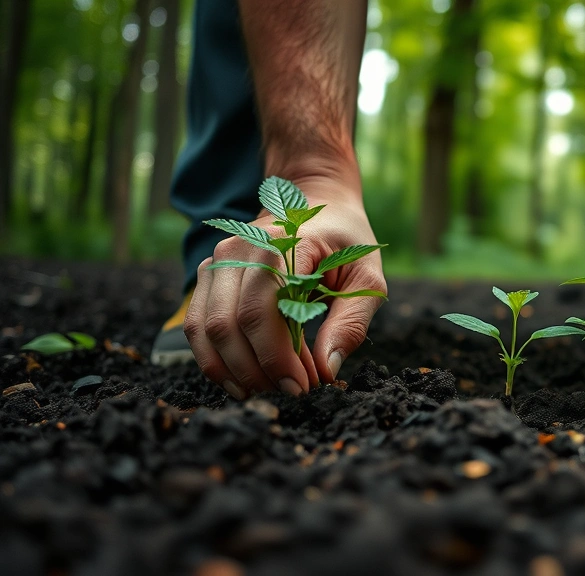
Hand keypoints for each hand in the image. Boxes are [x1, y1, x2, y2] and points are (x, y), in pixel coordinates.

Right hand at [184, 173, 385, 398]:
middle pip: (229, 325)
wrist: (314, 201)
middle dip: (258, 370)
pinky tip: (243, 379)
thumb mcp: (367, 277)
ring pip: (205, 328)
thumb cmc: (346, 241)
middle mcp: (240, 248)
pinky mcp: (209, 275)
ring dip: (234, 370)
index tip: (303, 387)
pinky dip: (215, 359)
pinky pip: (197, 324)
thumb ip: (351, 322)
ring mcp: (218, 259)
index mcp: (282, 244)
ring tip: (269, 389)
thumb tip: (328, 369)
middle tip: (292, 391)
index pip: (263, 311)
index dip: (277, 358)